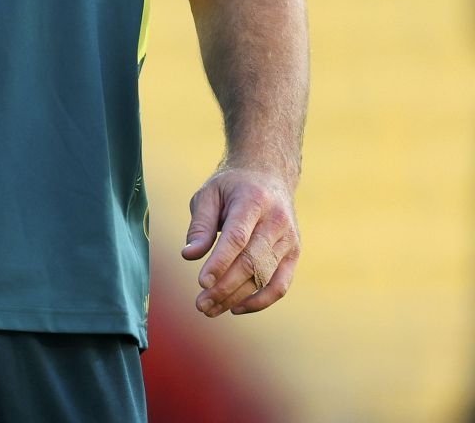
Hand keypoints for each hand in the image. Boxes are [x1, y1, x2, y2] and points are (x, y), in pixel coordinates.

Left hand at [181, 165, 300, 316]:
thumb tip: (189, 256)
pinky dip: (260, 301)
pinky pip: (280, 285)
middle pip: (252, 262)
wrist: (270, 175)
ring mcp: (289, 240)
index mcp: (253, 201)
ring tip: (210, 310)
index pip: (238, 237)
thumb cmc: (232, 186)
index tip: (202, 282)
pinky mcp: (294, 254)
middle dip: (225, 287)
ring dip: (237, 298)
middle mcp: (276, 222)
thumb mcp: (208, 194)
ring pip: (265, 277)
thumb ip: (200, 225)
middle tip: (200, 304)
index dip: (220, 262)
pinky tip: (236, 308)